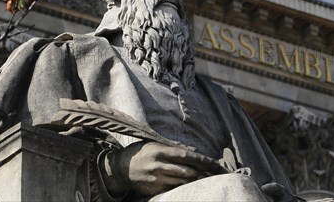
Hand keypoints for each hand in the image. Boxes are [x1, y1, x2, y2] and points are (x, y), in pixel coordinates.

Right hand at [103, 142, 222, 195]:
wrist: (119, 168)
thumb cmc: (140, 152)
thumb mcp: (154, 143)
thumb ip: (174, 146)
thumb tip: (194, 149)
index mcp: (159, 151)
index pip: (186, 155)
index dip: (201, 160)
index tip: (214, 163)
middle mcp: (158, 165)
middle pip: (186, 171)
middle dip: (201, 172)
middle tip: (213, 172)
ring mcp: (156, 179)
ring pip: (182, 182)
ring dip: (194, 180)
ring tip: (203, 178)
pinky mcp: (154, 189)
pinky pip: (173, 189)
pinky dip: (182, 186)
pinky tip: (188, 184)